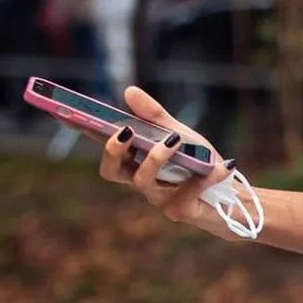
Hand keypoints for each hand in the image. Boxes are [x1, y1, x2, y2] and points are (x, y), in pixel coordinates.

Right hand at [99, 86, 235, 232]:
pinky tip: (226, 164)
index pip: (106, 146)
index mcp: (137, 162)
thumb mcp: (180, 134)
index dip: (86, 132)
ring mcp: (159, 199)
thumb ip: (155, 117)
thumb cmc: (198, 164)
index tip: (71, 112)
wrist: (230, 197)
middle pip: (111, 172)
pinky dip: (208, 175)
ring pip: (144, 181)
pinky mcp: (181, 211)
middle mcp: (142, 182)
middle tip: (125, 130)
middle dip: (113, 150)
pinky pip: (187, 193)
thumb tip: (128, 91)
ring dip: (157, 157)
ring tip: (176, 139)